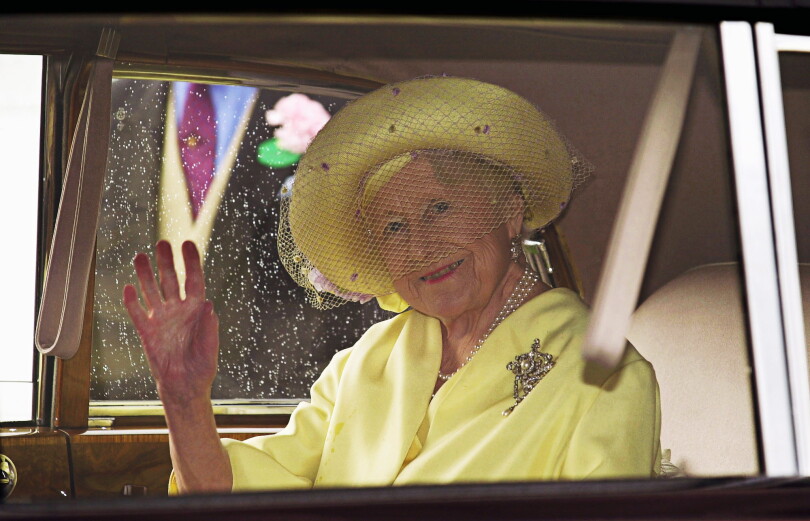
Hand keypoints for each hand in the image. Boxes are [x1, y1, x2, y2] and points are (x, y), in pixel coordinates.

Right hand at [123, 240, 218, 403]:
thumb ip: (208, 326)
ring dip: (145, 274)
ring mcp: (160, 319)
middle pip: (170, 280)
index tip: (188, 244)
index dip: (191, 262)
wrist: (184, 386)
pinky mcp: (146, 332)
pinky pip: (137, 313)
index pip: (193, 280)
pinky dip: (131, 301)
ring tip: (140, 256)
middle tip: (162, 242)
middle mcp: (178, 310)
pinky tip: (127, 288)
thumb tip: (208, 304)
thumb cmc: (202, 366)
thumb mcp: (210, 347)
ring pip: (151, 291)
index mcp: (196, 310)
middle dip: (166, 261)